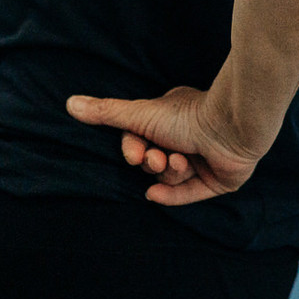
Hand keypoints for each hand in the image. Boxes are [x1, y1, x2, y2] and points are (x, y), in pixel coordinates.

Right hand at [64, 85, 263, 205]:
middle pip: (156, 161)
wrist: (229, 128)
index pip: (142, 140)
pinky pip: (191, 194)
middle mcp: (188, 138)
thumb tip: (70, 103)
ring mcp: (205, 160)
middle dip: (154, 162)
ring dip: (172, 171)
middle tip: (158, 158)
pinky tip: (156, 194)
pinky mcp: (219, 180)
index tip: (135, 153)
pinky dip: (174, 195)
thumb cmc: (185, 116)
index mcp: (172, 119)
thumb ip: (106, 113)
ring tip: (181, 160)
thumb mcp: (138, 114)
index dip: (134, 149)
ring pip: (173, 176)